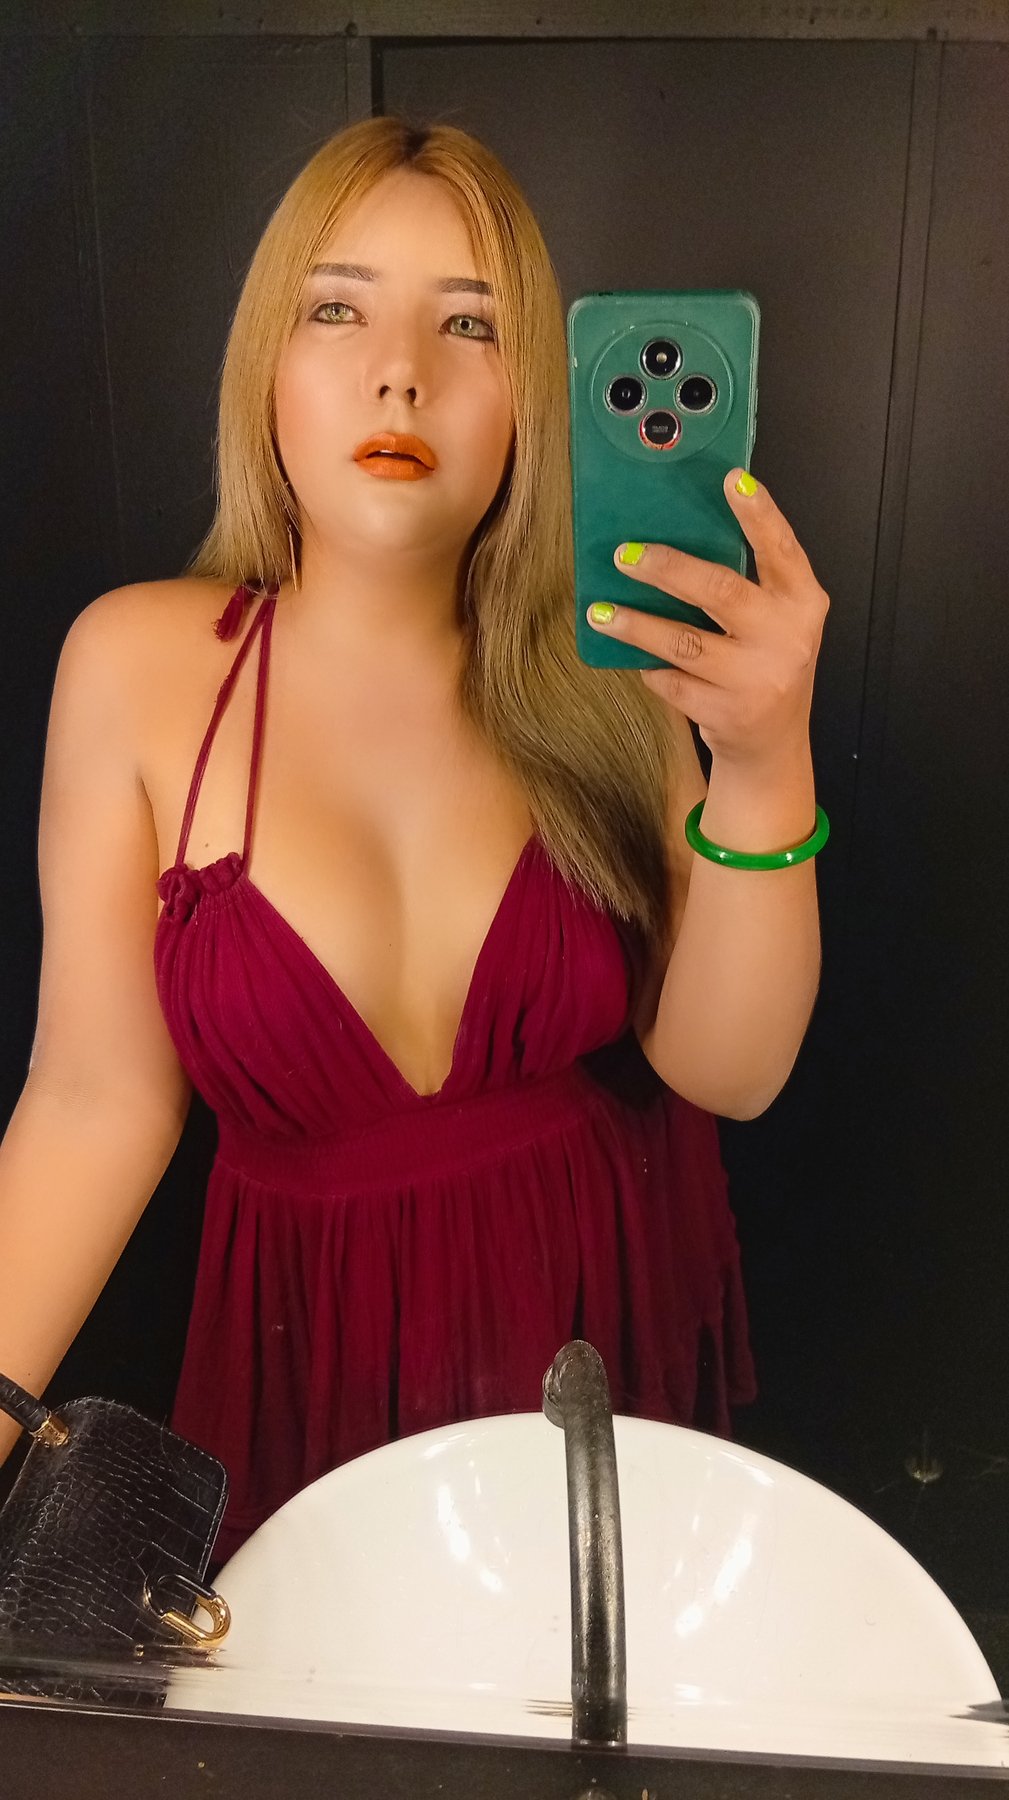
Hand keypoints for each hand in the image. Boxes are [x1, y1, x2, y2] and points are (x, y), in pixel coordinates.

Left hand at [587, 468, 829, 767]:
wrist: (772, 743)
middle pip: (721, 591)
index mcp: (802, 602)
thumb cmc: (764, 664)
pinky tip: (633, 656)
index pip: (782, 549)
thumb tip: (675, 532)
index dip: (759, 513)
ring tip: (602, 612)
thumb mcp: (772, 619)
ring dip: (636, 624)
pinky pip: (672, 681)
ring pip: (684, 642)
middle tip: (625, 554)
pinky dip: (648, 666)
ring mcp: (758, 679)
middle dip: (667, 569)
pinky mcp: (727, 712)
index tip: (733, 479)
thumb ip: (744, 581)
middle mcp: (787, 638)